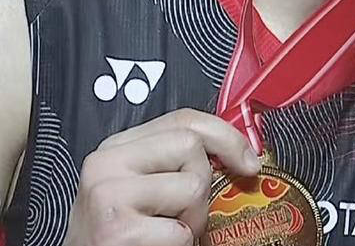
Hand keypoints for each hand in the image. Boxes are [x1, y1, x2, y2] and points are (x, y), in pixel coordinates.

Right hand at [62, 109, 260, 245]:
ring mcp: (108, 194)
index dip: (226, 136)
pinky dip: (179, 245)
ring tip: (166, 233)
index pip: (183, 119)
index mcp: (115, 147)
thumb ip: (173, 163)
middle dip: (202, 184)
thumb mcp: (140, 187)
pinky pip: (180, 232)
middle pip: (190, 146)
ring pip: (192, 187)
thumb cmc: (119, 233)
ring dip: (192, 220)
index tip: (248, 160)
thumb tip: (239, 155)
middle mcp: (106, 164)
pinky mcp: (117, 230)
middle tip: (183, 214)